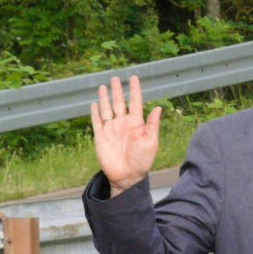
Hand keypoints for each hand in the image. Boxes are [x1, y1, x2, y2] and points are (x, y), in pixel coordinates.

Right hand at [90, 76, 160, 192]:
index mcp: (136, 123)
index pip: (135, 102)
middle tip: (115, 78)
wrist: (127, 176)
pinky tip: (94, 103)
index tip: (134, 77)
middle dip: (117, 90)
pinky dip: (95, 112)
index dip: (135, 89)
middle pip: (119, 102)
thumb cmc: (142, 160)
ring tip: (104, 86)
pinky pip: (97, 121)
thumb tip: (158, 107)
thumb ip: (152, 124)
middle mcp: (123, 123)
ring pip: (107, 109)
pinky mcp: (101, 136)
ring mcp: (111, 129)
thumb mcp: (151, 142)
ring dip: (105, 98)